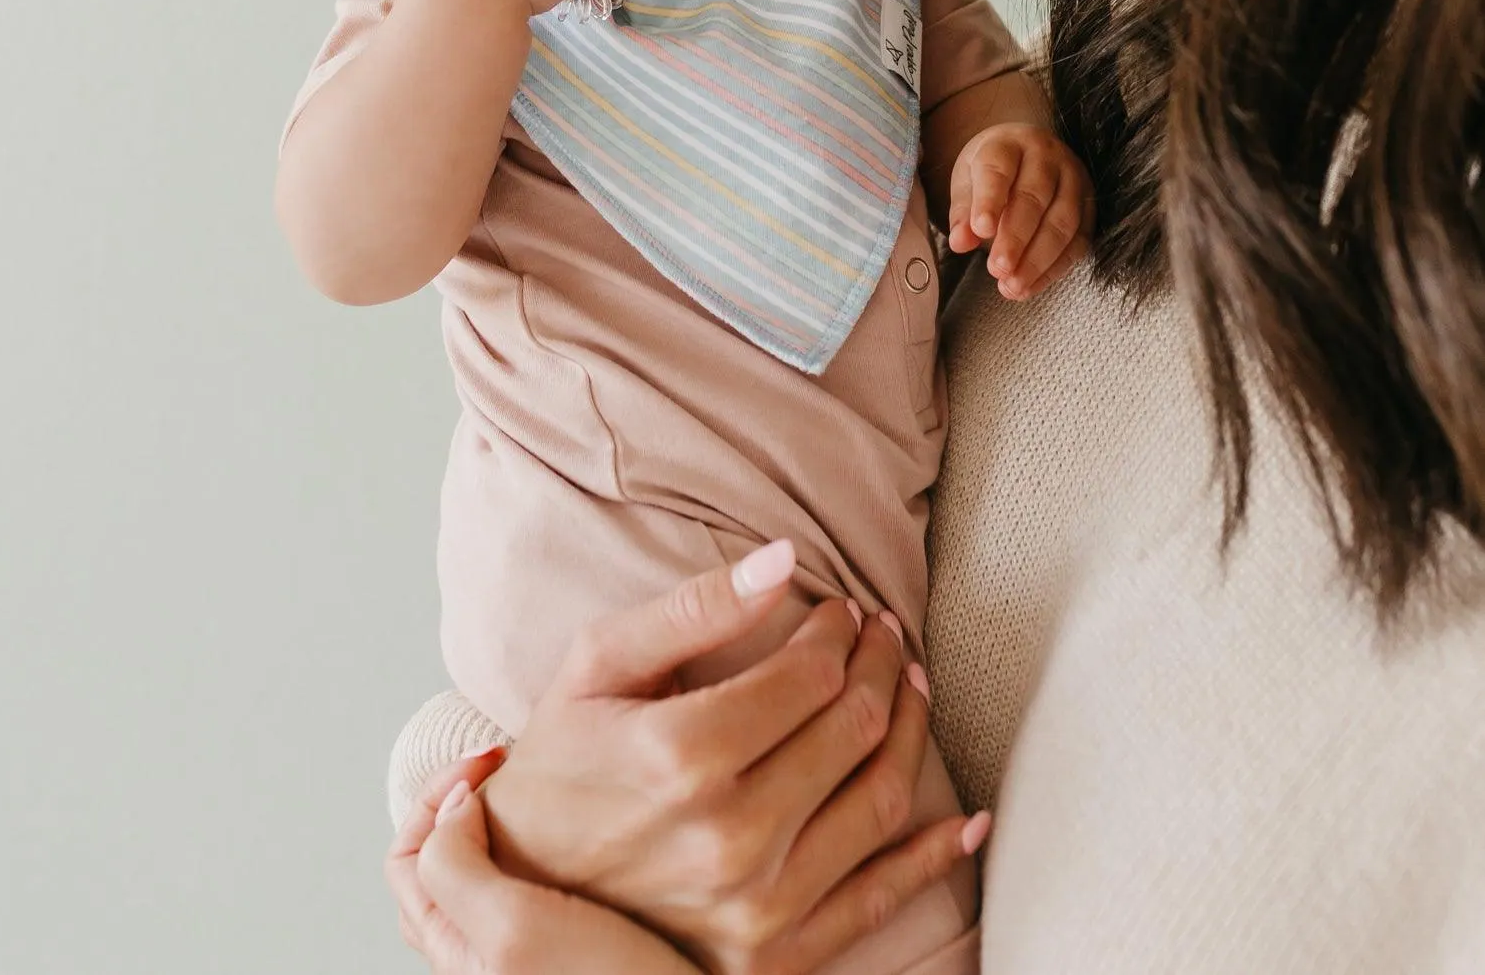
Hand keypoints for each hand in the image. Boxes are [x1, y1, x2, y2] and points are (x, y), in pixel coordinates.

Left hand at [389, 759, 687, 973]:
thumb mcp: (513, 931)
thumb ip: (456, 866)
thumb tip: (456, 807)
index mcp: (457, 947)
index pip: (407, 855)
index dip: (437, 793)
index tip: (492, 760)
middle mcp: (488, 948)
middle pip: (447, 855)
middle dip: (474, 794)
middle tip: (513, 758)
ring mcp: (535, 942)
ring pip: (500, 862)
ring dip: (517, 811)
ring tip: (555, 779)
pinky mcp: (584, 935)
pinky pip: (547, 873)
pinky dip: (557, 832)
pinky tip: (595, 816)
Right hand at [481, 545, 986, 974]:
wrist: (527, 883)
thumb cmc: (561, 758)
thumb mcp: (599, 664)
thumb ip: (693, 608)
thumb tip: (785, 558)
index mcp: (681, 755)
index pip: (808, 676)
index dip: (840, 631)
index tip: (844, 608)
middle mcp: (728, 837)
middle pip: (850, 729)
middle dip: (881, 666)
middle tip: (885, 634)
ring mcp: (757, 907)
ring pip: (878, 801)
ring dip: (908, 732)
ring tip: (908, 688)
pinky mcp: (776, 957)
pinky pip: (879, 897)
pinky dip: (934, 855)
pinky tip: (966, 817)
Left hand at [946, 121, 1094, 298]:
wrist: (1026, 154)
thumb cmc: (993, 172)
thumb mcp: (968, 182)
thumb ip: (963, 212)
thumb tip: (960, 243)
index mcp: (1009, 144)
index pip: (999, 170)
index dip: (990, 201)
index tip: (981, 230)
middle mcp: (1047, 155)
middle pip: (1035, 197)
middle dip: (1016, 238)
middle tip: (997, 269)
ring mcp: (1074, 178)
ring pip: (1062, 221)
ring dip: (1038, 259)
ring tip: (1012, 286)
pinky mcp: (1089, 206)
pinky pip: (1078, 241)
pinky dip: (1055, 268)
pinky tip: (1031, 286)